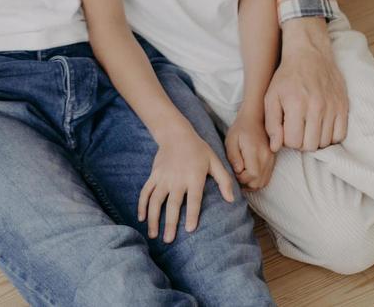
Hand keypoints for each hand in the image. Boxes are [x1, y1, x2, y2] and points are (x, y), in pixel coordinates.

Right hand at [137, 128, 235, 242]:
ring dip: (153, 218)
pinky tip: (141, 218)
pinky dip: (142, 205)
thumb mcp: (215, 161)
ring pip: (155, 201)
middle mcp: (177, 179)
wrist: (175, 134)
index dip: (192, 214)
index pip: (193, 199)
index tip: (189, 229)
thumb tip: (231, 200)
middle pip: (172, 204)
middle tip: (168, 240)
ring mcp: (163, 178)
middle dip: (170, 223)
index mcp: (194, 177)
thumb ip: (224, 180)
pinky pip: (146, 192)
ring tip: (154, 235)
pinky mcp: (154, 175)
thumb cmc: (198, 150)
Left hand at [225, 113, 275, 189]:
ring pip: (262, 183)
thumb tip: (238, 171)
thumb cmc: (241, 129)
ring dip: (251, 184)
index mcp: (255, 151)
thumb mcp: (231, 139)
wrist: (257, 119)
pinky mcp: (272, 162)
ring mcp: (271, 161)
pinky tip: (248, 175)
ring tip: (241, 175)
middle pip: (258, 183)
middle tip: (236, 175)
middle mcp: (266, 158)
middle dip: (245, 183)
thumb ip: (233, 156)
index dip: (241, 178)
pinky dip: (257, 181)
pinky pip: (266, 179)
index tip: (233, 171)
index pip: (252, 175)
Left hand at [264, 18, 347, 150]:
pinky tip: (321, 127)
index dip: (287, 140)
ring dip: (315, 139)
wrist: (309, 54)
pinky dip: (330, 136)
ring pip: (325, 142)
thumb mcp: (271, 97)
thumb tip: (276, 148)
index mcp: (296, 104)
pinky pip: (340, 135)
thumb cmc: (286, 77)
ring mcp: (332, 107)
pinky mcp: (343, 106)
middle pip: (310, 146)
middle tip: (297, 130)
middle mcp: (316, 107)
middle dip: (301, 142)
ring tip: (308, 127)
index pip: (293, 142)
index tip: (286, 130)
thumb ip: (271, 124)